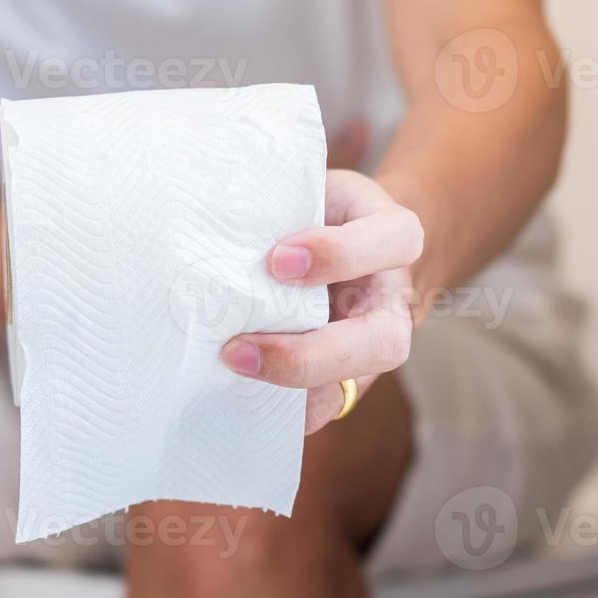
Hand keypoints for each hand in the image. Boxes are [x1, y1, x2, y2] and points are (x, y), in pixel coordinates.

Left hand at [219, 169, 423, 433]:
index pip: (391, 241)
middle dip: (307, 355)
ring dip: (288, 390)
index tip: (278, 260)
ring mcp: (373, 344)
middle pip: (383, 343)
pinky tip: (238, 400)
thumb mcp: (310, 187)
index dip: (338, 254)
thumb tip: (204, 222)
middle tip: (237, 349)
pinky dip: (283, 411)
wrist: (354, 238)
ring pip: (355, 386)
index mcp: (393, 236)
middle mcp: (393, 299)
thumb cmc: (320, 208)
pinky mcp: (347, 375)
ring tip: (232, 374)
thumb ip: (279, 202)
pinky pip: (324, 407)